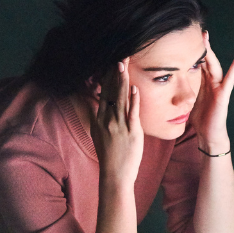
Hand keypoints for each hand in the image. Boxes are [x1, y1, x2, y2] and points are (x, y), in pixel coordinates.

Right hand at [90, 60, 142, 186]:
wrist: (115, 175)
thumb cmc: (110, 157)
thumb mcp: (99, 136)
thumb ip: (100, 119)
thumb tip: (100, 107)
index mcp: (100, 120)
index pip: (104, 94)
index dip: (107, 78)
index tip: (110, 64)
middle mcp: (107, 120)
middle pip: (111, 92)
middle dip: (115, 74)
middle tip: (119, 56)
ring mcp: (119, 126)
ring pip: (120, 99)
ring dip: (122, 81)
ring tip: (123, 65)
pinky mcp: (131, 133)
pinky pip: (132, 113)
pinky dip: (133, 100)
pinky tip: (134, 88)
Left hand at [190, 32, 233, 151]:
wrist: (208, 134)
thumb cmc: (200, 119)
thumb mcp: (188, 100)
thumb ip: (184, 90)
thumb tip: (171, 83)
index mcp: (202, 83)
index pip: (196, 64)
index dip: (193, 52)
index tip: (186, 39)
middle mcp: (211, 82)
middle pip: (206, 60)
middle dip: (202, 47)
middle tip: (198, 31)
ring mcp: (218, 86)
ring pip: (214, 65)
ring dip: (210, 51)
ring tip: (206, 37)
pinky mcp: (224, 93)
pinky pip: (230, 77)